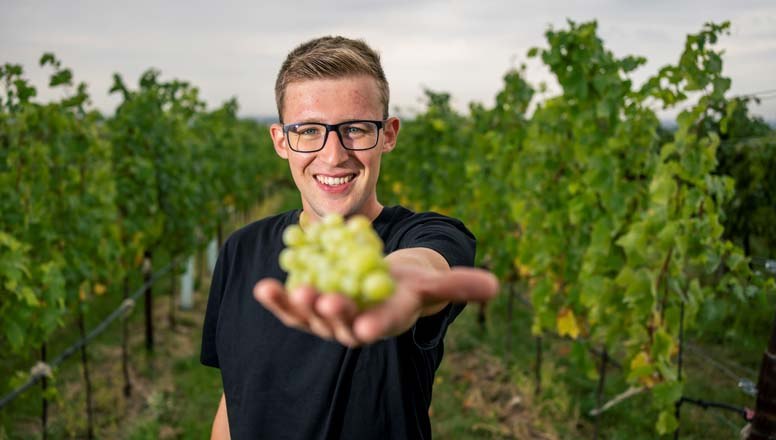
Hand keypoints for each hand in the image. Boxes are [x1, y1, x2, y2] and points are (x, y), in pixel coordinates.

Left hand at [253, 262, 498, 346]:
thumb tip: (496, 287)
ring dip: (298, 306)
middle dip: (332, 313)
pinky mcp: (308, 310)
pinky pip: (292, 307)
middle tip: (322, 299)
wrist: (382, 285)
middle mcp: (355, 326)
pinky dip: (277, 299)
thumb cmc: (411, 284)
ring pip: (312, 318)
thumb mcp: (435, 283)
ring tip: (288, 290)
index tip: (366, 326)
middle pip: (342, 323)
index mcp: (386, 320)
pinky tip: (263, 286)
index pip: (381, 325)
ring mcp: (329, 322)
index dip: (375, 325)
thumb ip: (460, 286)